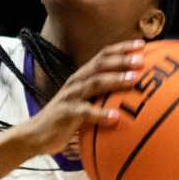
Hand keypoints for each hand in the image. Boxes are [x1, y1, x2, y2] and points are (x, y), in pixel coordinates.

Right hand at [17, 40, 147, 156]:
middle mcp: (77, 82)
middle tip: (141, 59)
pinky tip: (115, 117)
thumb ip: (104, 96)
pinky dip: (101, 114)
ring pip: (94, 83)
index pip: (103, 56)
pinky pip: (85, 112)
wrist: (36, 134)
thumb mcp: (86, 103)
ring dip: (115, 79)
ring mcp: (70, 96)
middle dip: (121, 59)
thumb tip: (133, 96)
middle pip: (100, 64)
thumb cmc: (67, 119)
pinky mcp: (66, 114)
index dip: (122, 49)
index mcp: (83, 76)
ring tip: (133, 79)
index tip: (143, 45)